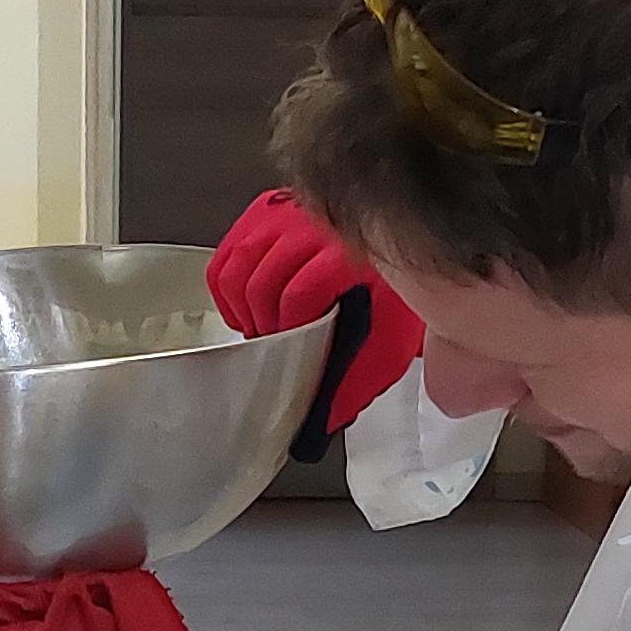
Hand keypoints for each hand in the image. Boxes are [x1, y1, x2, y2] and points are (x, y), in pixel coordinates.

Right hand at [205, 190, 422, 438]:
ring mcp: (287, 213)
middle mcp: (314, 227)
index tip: (287, 349)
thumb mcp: (386, 343)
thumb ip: (356, 380)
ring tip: (260, 327)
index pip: (298, 294)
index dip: (285, 329)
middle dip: (263, 323)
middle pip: (262, 281)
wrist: (402, 247)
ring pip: (238, 264)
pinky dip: (228, 286)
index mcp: (348, 256)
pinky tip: (246, 306)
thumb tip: (324, 420)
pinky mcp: (267, 210)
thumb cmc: (391, 299)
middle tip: (274, 344)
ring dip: (242, 305)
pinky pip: (228, 253)